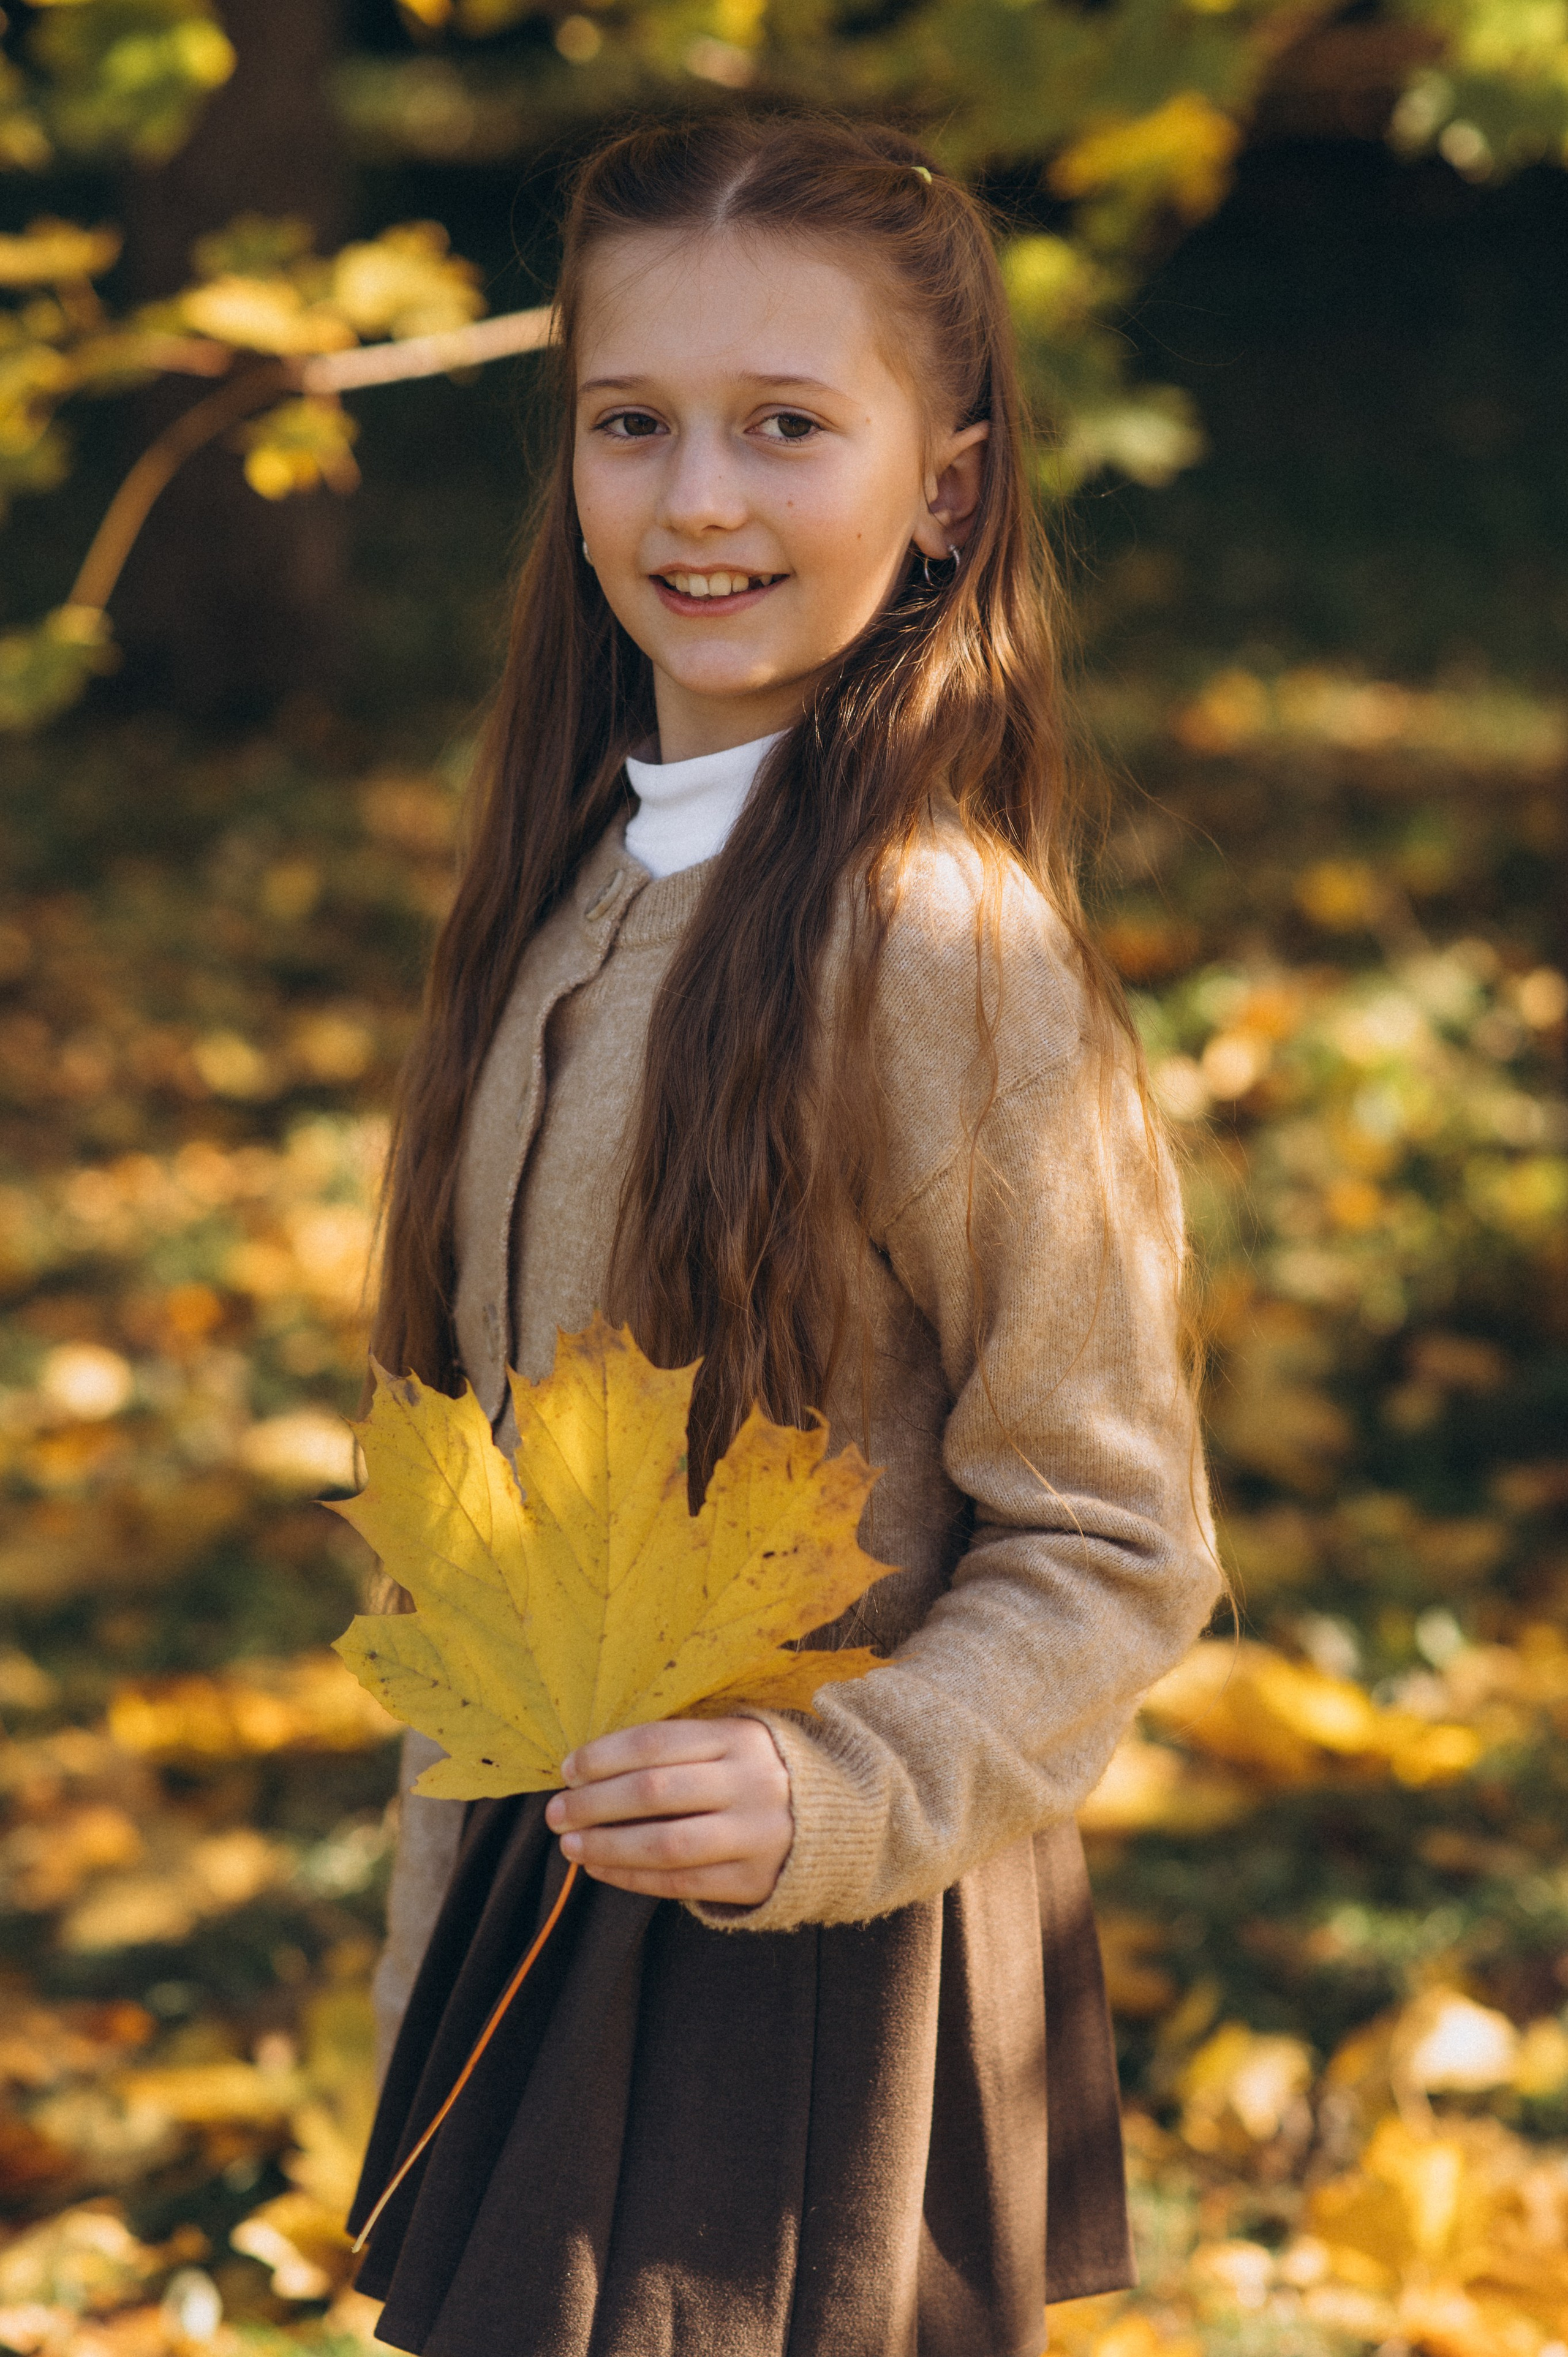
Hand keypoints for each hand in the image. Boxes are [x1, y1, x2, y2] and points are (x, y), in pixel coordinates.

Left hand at [543, 1717, 792, 1905]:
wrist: (839, 1820)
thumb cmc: (758, 1773)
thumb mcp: (732, 1742)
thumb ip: (677, 1750)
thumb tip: (592, 1768)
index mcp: (739, 1738)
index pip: (656, 1743)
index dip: (603, 1756)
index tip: (567, 1769)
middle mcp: (750, 1783)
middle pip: (654, 1791)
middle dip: (595, 1803)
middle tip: (556, 1811)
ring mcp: (755, 1835)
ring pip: (665, 1844)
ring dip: (608, 1846)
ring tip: (571, 1845)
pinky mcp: (754, 1879)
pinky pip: (681, 1883)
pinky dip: (633, 1878)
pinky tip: (601, 1869)